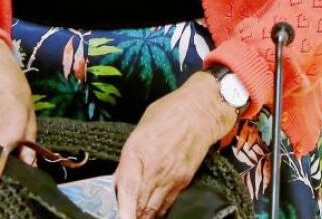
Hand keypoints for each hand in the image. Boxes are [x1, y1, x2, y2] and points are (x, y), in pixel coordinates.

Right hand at [0, 37, 37, 165]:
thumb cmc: (13, 87)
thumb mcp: (29, 114)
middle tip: (15, 169)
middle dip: (4, 171)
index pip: (9, 169)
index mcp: (6, 136)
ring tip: (5, 158)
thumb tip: (30, 168)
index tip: (22, 177)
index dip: (16, 175)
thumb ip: (28, 144)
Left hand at [115, 72, 238, 218]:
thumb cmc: (168, 114)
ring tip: (138, 218)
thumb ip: (129, 158)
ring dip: (145, 216)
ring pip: (154, 209)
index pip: (127, 189)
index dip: (123, 210)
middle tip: (127, 218)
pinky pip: (168, 204)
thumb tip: (121, 182)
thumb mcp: (139, 130)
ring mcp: (171, 177)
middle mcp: (153, 168)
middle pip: (140, 205)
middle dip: (132, 215)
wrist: (200, 112)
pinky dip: (159, 212)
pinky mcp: (184, 181)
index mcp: (136, 151)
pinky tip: (153, 214)